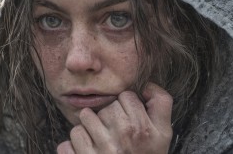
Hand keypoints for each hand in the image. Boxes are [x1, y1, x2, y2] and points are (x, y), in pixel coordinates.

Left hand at [57, 83, 172, 153]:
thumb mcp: (164, 133)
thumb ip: (161, 104)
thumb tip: (147, 86)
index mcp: (141, 127)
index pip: (126, 96)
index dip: (127, 106)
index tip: (130, 119)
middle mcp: (121, 135)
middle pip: (105, 106)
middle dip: (108, 116)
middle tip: (116, 134)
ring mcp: (100, 150)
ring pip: (85, 118)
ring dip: (90, 129)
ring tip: (101, 142)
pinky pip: (68, 141)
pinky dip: (75, 146)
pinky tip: (87, 153)